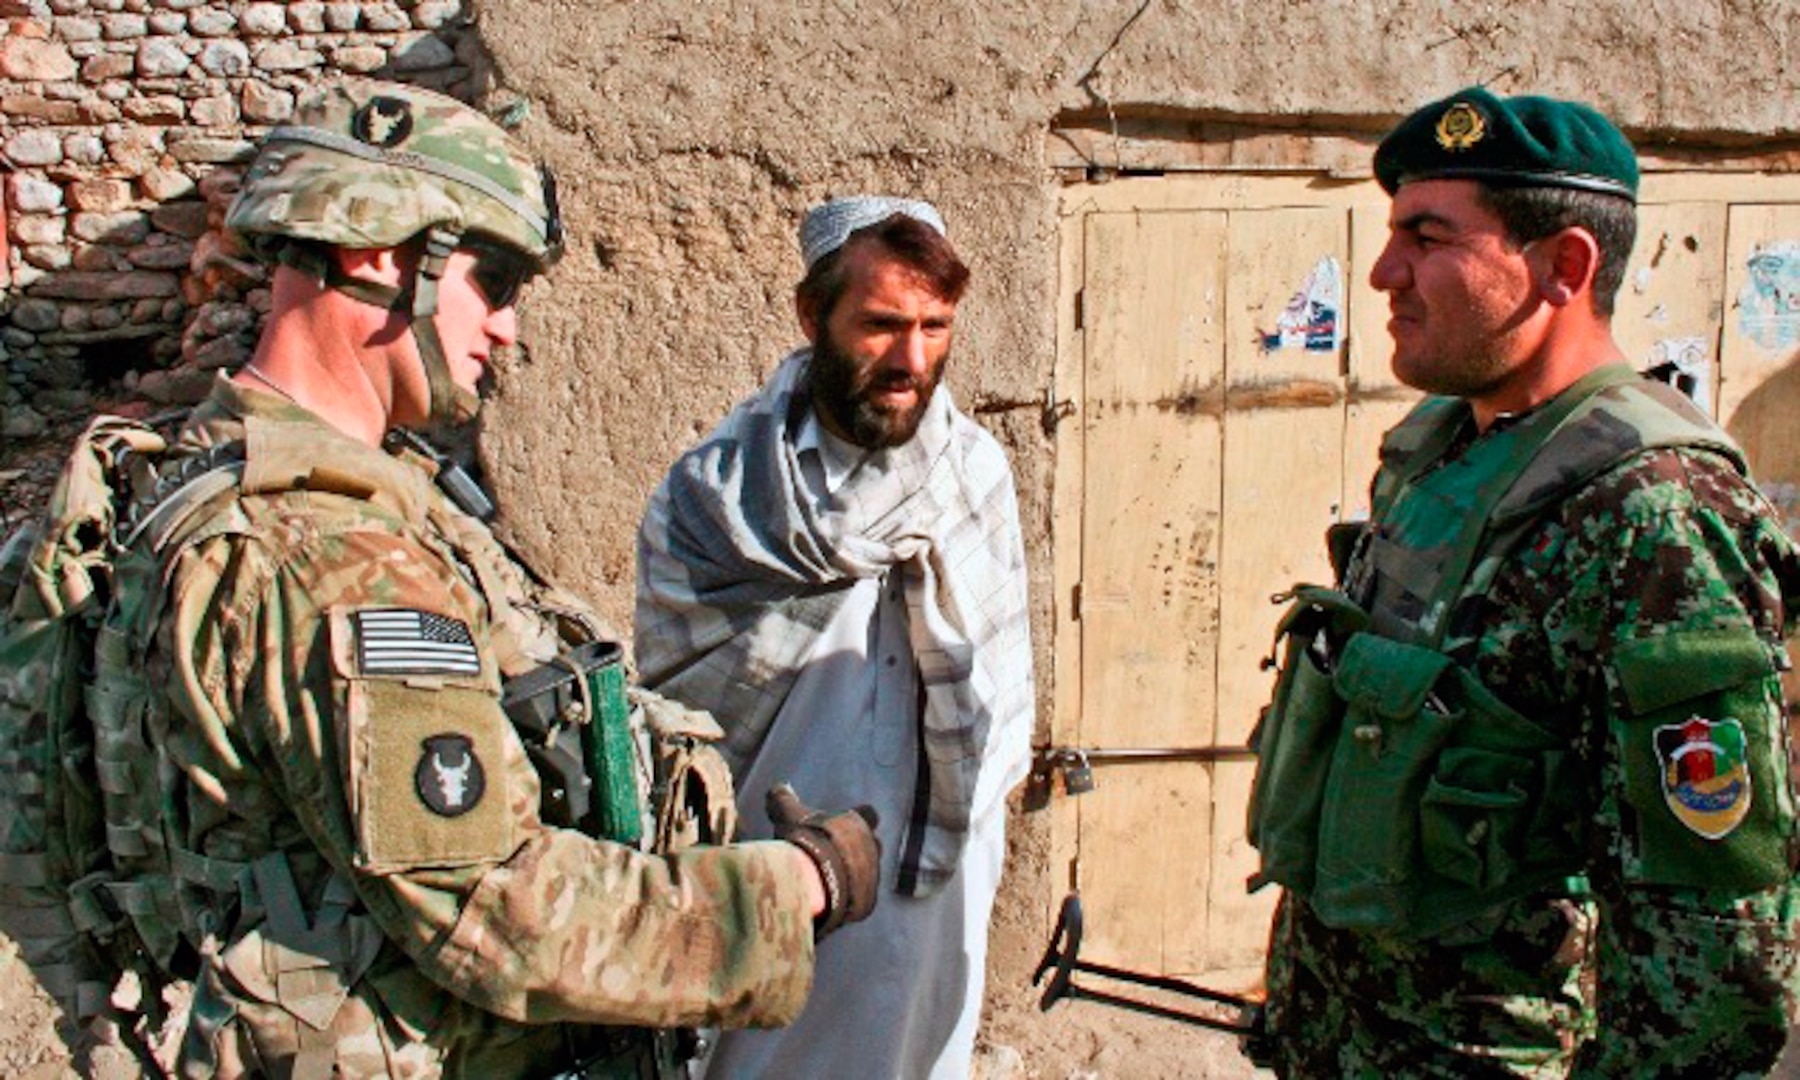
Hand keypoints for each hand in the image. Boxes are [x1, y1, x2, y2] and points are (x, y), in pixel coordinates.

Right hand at [766, 783, 880, 938]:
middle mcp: (871, 847)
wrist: (817, 880)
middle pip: (872, 844)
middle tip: (835, 855)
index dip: (859, 817)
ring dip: (853, 875)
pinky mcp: (867, 901)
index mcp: (857, 823)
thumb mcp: (788, 815)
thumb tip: (778, 786)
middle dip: (857, 849)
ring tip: (829, 881)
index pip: (868, 813)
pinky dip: (849, 899)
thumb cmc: (805, 841)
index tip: (845, 822)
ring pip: (869, 872)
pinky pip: (861, 898)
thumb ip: (783, 799)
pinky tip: (831, 901)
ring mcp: (872, 875)